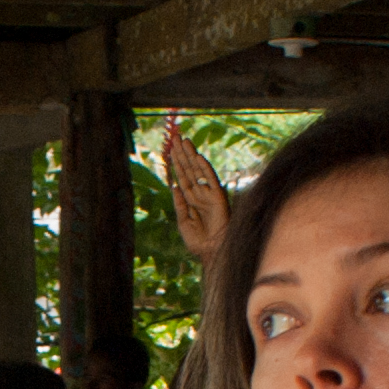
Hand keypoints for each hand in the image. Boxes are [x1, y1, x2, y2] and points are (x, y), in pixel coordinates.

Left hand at [160, 120, 230, 259]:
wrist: (212, 251)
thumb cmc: (198, 241)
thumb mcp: (183, 221)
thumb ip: (179, 204)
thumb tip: (174, 186)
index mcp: (191, 200)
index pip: (183, 177)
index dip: (176, 164)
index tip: (171, 150)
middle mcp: (200, 194)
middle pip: (189, 170)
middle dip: (182, 155)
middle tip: (176, 138)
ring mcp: (209, 194)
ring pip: (198, 171)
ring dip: (191, 156)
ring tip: (184, 141)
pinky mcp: (218, 197)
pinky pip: (211, 180)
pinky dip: (205, 169)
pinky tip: (198, 157)